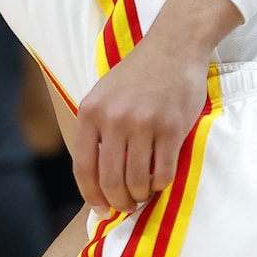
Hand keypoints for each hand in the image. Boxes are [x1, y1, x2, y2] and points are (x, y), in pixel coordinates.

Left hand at [71, 35, 209, 212]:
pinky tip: (160, 177)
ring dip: (140, 195)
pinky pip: (163, 172)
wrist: (173, 47)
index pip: (83, 167)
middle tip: (127, 205)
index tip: (101, 209)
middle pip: (110, 180)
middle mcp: (113, 118)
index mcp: (91, 111)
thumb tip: (95, 178)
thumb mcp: (104, 95)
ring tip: (144, 192)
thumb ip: (96, 129)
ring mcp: (143, 123)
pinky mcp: (171, 128)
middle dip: (118, 201)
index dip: (91, 195)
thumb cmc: (138, 75)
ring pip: (137, 181)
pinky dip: (161, 183)